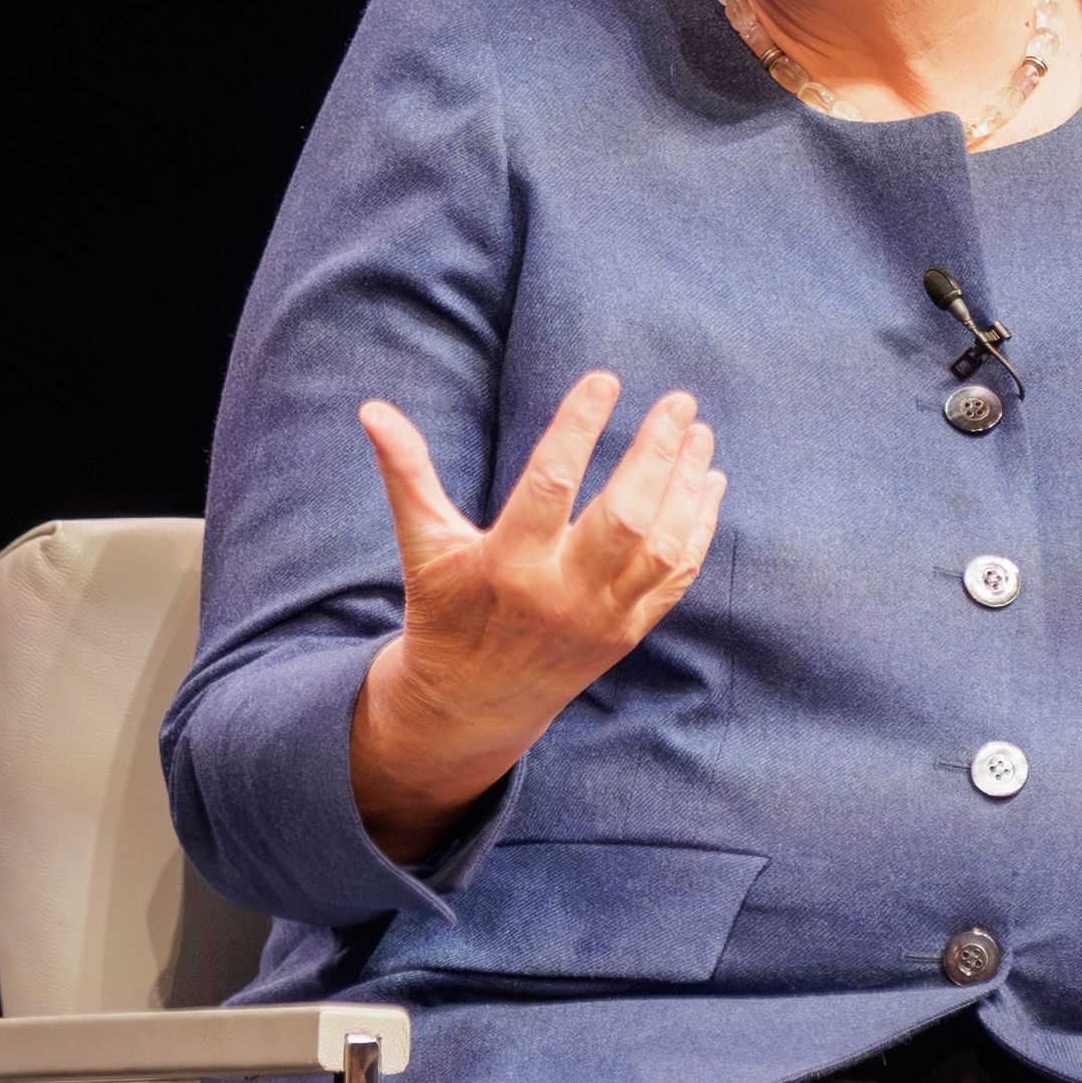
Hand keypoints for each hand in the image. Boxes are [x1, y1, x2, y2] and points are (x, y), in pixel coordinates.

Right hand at [345, 370, 726, 860]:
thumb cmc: (445, 610)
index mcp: (506, 564)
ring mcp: (601, 617)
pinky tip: (708, 481)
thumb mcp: (423, 544)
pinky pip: (675, 576)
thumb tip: (372, 409)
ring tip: (698, 432)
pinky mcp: (627, 632)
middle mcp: (560, 593)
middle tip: (679, 400)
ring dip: (687, 485)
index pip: (551, 483)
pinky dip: (698, 527)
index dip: (579, 426)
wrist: (472, 704)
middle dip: (657, 453)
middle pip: (624, 516)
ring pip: (660, 545)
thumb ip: (407, 474)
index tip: (605, 378)